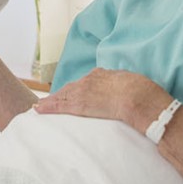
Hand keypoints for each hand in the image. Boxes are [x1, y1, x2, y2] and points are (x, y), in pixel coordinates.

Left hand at [34, 68, 171, 132]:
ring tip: (41, 106)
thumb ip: (126, 88)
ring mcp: (83, 91)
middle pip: (71, 87)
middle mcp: (90, 79)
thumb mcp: (133, 84)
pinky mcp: (79, 104)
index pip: (86, 82)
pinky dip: (49, 106)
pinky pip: (60, 105)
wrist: (138, 97)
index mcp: (103, 75)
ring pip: (63, 95)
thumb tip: (129, 95)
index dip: (78, 89)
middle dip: (61, 94)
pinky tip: (39, 109)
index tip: (72, 93)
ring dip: (52, 101)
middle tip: (51, 100)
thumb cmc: (142, 92)